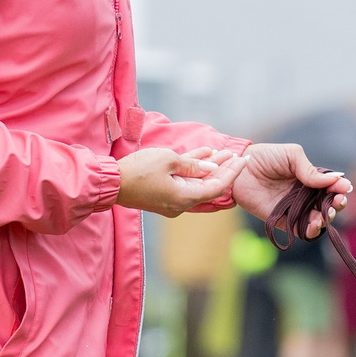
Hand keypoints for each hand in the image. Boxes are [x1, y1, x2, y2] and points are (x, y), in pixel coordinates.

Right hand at [118, 146, 243, 217]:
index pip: (218, 187)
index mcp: (186, 198)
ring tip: (222, 153)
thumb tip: (210, 168)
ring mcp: (171, 201)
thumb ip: (192, 164)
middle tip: (236, 155)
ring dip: (207, 168)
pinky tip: (203, 155)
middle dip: (223, 169)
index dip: (233, 173)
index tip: (244, 160)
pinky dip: (192, 171)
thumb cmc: (139, 170)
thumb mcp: (169, 160)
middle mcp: (181, 203)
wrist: (111, 182)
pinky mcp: (163, 195)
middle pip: (209, 186)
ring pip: (196, 183)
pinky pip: (183, 182)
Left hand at [234, 142, 352, 238]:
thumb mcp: (290, 155)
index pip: (331, 186)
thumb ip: (310, 169)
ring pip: (318, 219)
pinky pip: (300, 230)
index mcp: (310, 178)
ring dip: (326, 219)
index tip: (344, 188)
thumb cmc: (265, 157)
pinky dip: (310, 231)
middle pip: (329, 205)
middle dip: (338, 204)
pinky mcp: (283, 221)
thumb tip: (333, 180)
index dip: (340, 188)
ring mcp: (295, 209)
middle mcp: (306, 195)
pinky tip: (314, 226)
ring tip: (326, 215)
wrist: (239, 169)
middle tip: (338, 201)